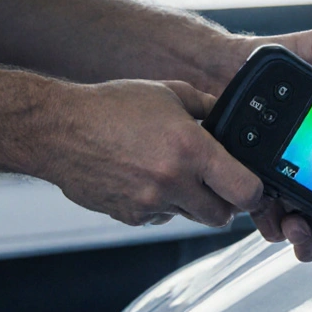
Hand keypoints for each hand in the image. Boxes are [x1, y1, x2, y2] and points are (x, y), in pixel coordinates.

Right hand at [40, 79, 265, 227]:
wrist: (57, 130)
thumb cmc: (110, 107)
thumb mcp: (168, 93)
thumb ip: (206, 107)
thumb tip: (231, 117)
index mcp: (191, 149)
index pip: (246, 192)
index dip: (253, 193)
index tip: (250, 186)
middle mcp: (174, 181)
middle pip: (222, 216)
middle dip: (223, 203)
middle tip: (214, 183)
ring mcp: (151, 203)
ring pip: (191, 217)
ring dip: (191, 202)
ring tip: (172, 174)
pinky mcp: (131, 217)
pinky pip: (162, 219)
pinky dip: (162, 206)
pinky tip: (146, 180)